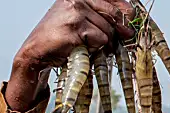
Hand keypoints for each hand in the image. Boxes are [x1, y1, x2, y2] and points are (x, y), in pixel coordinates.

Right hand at [7, 0, 135, 110]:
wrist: (38, 51)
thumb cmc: (62, 38)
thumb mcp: (84, 23)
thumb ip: (104, 20)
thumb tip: (129, 28)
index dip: (125, 11)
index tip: (130, 20)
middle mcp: (77, 0)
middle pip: (113, 16)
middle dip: (117, 32)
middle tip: (112, 43)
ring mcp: (76, 13)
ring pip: (108, 30)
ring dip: (102, 44)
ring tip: (87, 46)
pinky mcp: (76, 28)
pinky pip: (100, 40)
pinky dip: (95, 49)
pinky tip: (81, 48)